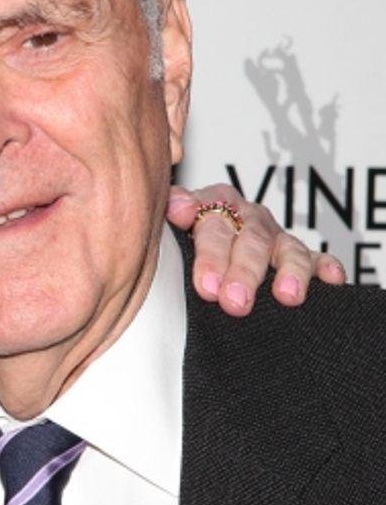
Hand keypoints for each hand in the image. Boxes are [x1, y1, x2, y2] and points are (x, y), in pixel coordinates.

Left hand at [167, 183, 345, 315]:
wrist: (212, 250)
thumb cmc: (189, 239)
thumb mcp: (174, 225)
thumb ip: (173, 211)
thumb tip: (176, 206)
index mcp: (217, 204)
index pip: (213, 217)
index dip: (208, 245)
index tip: (202, 273)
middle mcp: (250, 219)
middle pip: (249, 240)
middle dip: (242, 271)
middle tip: (230, 299)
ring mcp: (276, 239)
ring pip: (287, 252)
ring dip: (288, 273)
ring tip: (286, 296)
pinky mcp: (302, 259)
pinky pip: (319, 260)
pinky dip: (325, 268)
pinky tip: (331, 279)